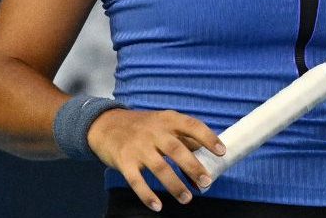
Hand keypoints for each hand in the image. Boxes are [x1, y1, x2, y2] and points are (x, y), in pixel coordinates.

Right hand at [86, 108, 223, 211]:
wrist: (104, 124)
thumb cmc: (140, 127)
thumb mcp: (161, 124)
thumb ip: (182, 138)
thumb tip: (205, 160)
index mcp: (166, 120)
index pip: (191, 125)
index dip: (207, 138)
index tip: (221, 151)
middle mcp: (152, 131)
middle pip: (175, 149)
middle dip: (192, 166)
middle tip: (205, 182)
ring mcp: (137, 146)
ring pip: (159, 167)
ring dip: (174, 184)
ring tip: (186, 198)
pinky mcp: (124, 160)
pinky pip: (136, 180)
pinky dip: (147, 194)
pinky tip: (157, 205)